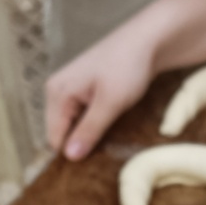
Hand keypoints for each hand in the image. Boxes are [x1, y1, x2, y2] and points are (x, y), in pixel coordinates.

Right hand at [46, 23, 158, 161]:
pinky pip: (85, 116)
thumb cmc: (128, 66)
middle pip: (63, 132)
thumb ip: (89, 130)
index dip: (72, 154)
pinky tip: (112, 124)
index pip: (55, 138)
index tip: (93, 166)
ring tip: (112, 138)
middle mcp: (58, 90)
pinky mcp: (86, 89)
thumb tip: (70, 157)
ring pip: (76, 125)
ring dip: (91, 134)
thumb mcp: (110, 102)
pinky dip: (97, 123)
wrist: (149, 39)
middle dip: (81, 144)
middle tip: (106, 153)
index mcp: (57, 92)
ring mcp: (72, 89)